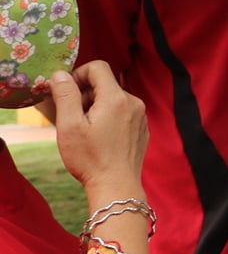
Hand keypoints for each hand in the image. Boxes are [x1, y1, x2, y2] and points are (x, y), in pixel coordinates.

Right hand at [50, 63, 146, 202]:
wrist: (117, 186)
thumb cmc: (90, 159)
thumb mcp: (69, 125)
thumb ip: (65, 95)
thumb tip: (60, 74)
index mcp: (117, 99)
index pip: (98, 67)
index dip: (78, 75)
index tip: (67, 93)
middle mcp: (134, 103)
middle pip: (105, 83)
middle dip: (85, 94)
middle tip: (73, 117)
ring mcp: (141, 117)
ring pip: (113, 98)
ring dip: (95, 106)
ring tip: (86, 130)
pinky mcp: (141, 129)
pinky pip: (122, 113)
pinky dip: (108, 117)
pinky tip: (100, 138)